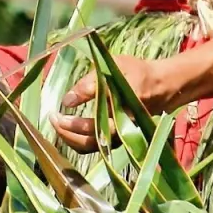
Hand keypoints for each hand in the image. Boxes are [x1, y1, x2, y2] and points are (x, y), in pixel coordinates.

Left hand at [49, 55, 183, 152]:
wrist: (159, 86)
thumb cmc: (136, 73)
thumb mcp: (117, 66)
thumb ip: (92, 81)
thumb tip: (68, 100)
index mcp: (125, 110)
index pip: (97, 122)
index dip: (76, 121)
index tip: (61, 107)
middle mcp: (122, 128)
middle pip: (91, 139)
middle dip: (68, 131)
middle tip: (52, 117)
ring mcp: (119, 136)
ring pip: (90, 146)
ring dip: (69, 137)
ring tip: (55, 122)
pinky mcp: (115, 139)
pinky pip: (93, 146)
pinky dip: (76, 140)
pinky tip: (65, 128)